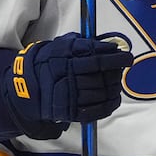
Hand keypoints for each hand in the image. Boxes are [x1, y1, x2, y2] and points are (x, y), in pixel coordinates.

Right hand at [2, 32, 132, 138]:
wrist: (29, 87)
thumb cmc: (49, 64)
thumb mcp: (60, 45)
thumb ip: (83, 43)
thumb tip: (109, 44)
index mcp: (65, 58)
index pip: (97, 58)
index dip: (116, 58)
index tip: (126, 57)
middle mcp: (67, 76)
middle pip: (103, 76)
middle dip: (116, 73)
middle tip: (121, 69)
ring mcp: (69, 95)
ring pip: (103, 92)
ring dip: (115, 87)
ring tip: (116, 83)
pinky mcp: (71, 111)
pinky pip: (97, 110)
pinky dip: (110, 104)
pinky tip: (114, 98)